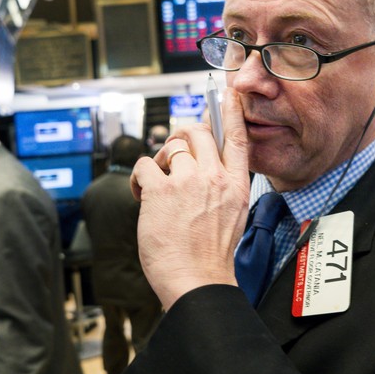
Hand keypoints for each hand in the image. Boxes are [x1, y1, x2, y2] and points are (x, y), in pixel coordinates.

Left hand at [130, 88, 251, 308]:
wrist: (198, 281)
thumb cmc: (211, 256)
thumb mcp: (233, 216)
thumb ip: (223, 187)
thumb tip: (206, 168)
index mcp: (236, 185)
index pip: (236, 138)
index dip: (231, 111)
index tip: (228, 92)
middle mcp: (214, 178)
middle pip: (197, 133)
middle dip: (181, 137)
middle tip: (172, 154)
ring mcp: (187, 182)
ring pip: (170, 146)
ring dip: (159, 160)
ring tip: (156, 183)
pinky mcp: (160, 192)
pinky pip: (144, 164)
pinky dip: (138, 176)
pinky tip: (139, 193)